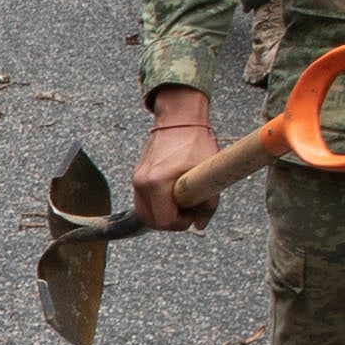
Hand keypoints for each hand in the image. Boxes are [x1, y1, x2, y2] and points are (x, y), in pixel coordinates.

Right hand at [132, 89, 222, 230]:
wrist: (179, 118)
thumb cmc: (195, 142)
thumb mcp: (208, 173)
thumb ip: (208, 203)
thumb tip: (200, 225)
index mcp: (157, 183)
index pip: (165, 221)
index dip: (182, 223)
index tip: (193, 211)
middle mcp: (141, 183)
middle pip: (151, 221)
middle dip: (171, 222)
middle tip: (188, 209)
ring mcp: (136, 179)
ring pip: (145, 213)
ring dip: (162, 215)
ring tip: (180, 202)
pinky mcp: (137, 176)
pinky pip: (143, 201)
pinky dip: (156, 205)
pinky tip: (173, 194)